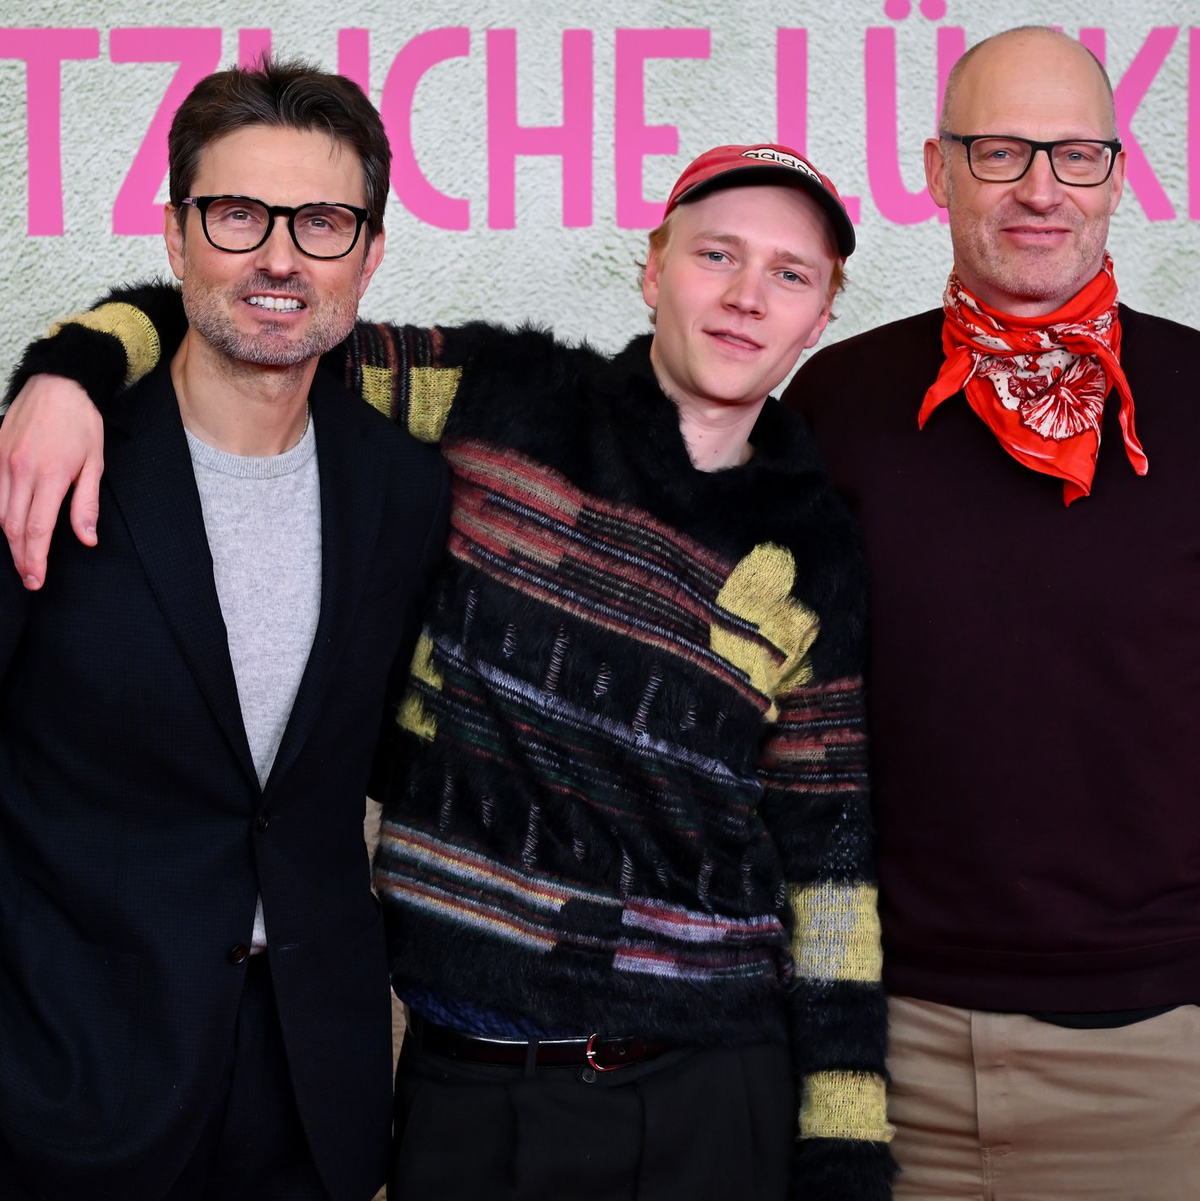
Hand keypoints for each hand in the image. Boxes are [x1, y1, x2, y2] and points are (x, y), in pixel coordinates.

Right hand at [0, 375, 104, 589]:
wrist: (58, 384)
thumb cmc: (81, 423)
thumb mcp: (94, 464)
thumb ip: (86, 504)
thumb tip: (86, 539)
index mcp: (48, 475)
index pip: (37, 529)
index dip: (36, 559)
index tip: (37, 578)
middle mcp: (19, 470)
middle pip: (12, 526)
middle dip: (20, 557)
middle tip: (30, 578)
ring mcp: (1, 461)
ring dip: (8, 539)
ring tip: (21, 558)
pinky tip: (8, 527)